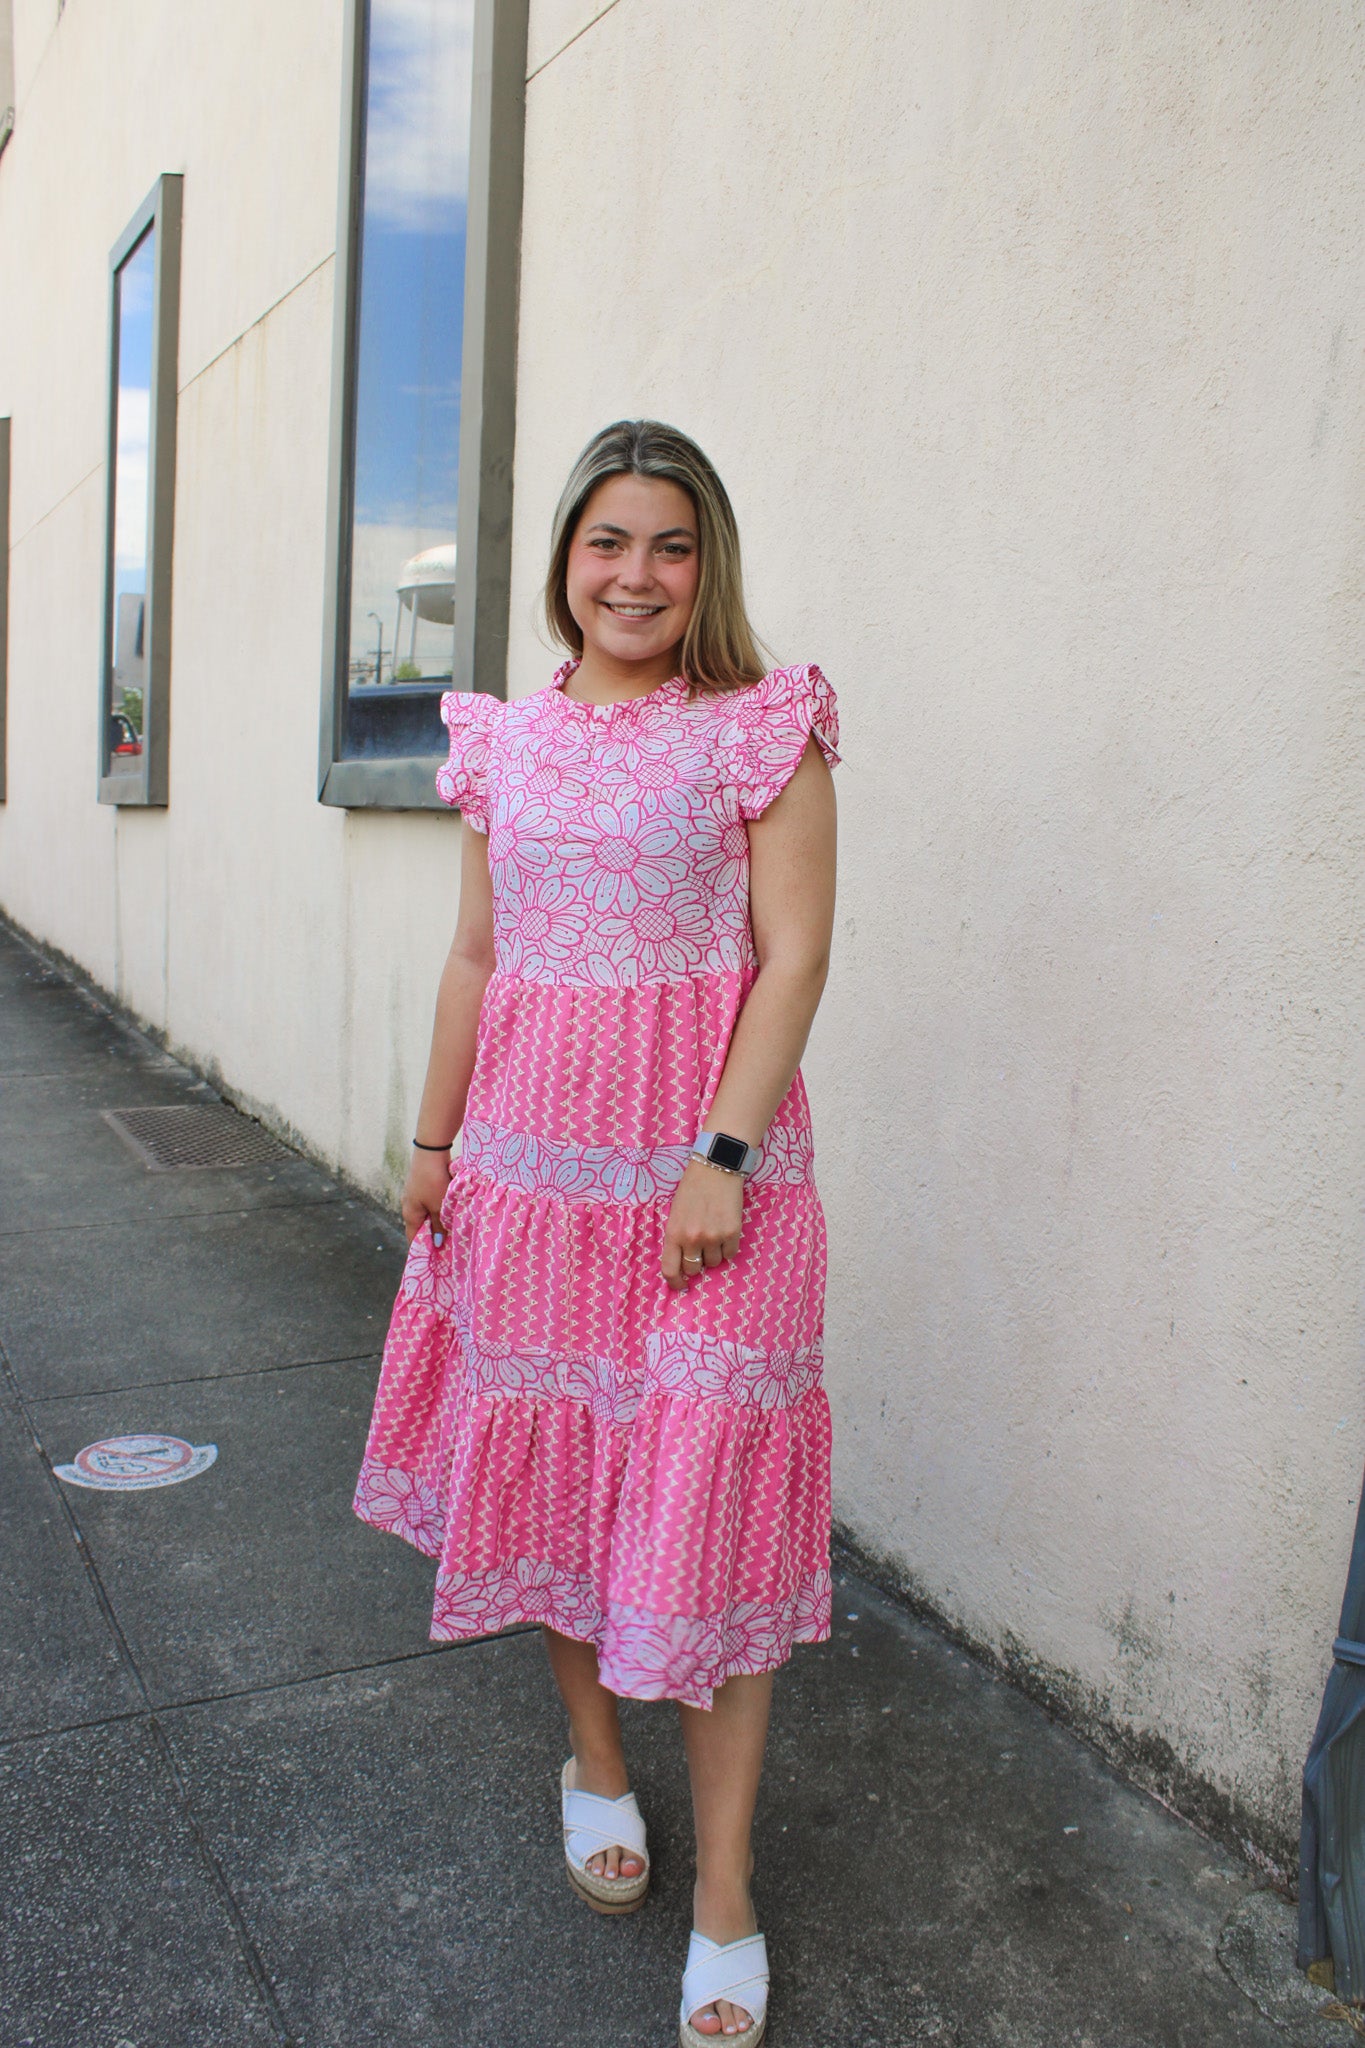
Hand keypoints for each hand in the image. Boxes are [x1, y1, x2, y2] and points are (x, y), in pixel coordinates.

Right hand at [401, 1147, 453, 1244]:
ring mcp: (414, 1195)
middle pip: (420, 1227)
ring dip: (437, 1222)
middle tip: (448, 1246)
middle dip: (433, 1236)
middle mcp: (408, 1206)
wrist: (431, 1151)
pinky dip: (438, 1210)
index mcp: (409, 1214)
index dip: (424, 1249)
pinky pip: (429, 1204)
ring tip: (452, 1230)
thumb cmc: (433, 1182)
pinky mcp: (422, 1186)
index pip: (413, 1239)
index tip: (436, 1259)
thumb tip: (437, 1243)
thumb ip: (438, 1225)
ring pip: (426, 1214)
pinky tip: (450, 1211)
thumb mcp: (438, 1207)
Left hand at [661, 1159, 743, 1291]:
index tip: (681, 1285)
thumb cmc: (692, 1189)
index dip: (675, 1283)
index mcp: (674, 1233)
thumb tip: (684, 1261)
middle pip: (694, 1269)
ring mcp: (713, 1237)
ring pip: (714, 1263)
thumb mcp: (675, 1213)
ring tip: (713, 1234)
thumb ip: (677, 1237)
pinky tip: (725, 1231)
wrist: (716, 1167)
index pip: (670, 1269)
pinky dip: (728, 1248)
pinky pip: (730, 1254)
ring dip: (713, 1254)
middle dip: (696, 1264)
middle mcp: (692, 1239)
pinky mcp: (732, 1232)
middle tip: (699, 1251)